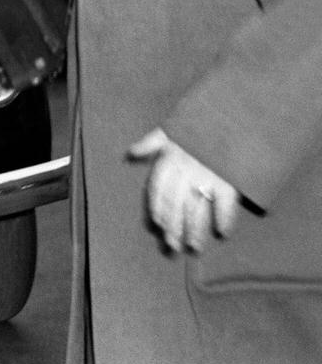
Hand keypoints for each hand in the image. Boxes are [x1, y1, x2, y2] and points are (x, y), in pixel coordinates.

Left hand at [128, 128, 239, 252]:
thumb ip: (151, 143)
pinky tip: (222, 233)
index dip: (158, 208)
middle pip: (176, 204)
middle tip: (172, 246)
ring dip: (196, 230)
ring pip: (197, 209)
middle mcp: (186, 170)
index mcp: (170, 159)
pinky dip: (225, 218)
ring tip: (194, 247)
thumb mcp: (172, 130)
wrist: (233, 116)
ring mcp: (208, 176)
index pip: (158, 189)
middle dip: (173, 226)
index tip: (158, 225)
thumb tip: (130, 153)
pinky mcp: (229, 180)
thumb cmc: (198, 126)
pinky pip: (225, 203)